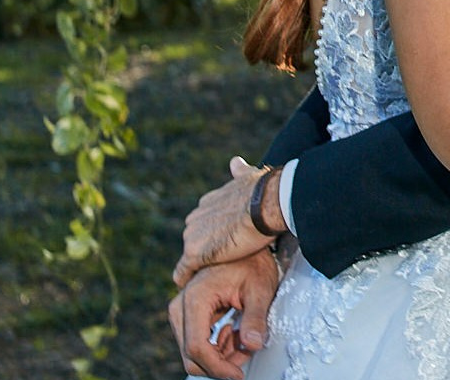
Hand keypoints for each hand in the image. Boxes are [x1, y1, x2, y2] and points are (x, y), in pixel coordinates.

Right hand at [167, 252, 280, 378]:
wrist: (245, 239)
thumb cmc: (253, 261)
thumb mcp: (260, 288)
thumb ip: (255, 318)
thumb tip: (253, 346)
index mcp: (196, 298)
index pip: (197, 348)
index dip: (217, 368)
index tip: (238, 375)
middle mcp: (181, 304)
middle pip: (191, 354)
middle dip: (220, 363)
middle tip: (247, 354)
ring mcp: (180, 309)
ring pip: (192, 350)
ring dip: (219, 354)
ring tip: (244, 338)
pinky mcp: (186, 312)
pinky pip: (195, 340)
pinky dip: (216, 344)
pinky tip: (234, 331)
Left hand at [174, 157, 279, 288]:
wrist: (266, 203)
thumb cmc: (263, 191)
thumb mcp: (248, 175)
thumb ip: (239, 173)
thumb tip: (235, 162)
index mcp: (208, 202)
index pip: (204, 222)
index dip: (214, 234)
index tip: (224, 244)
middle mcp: (196, 217)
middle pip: (195, 239)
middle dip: (206, 250)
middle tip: (222, 264)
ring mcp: (193, 236)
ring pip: (191, 256)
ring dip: (199, 266)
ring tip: (210, 277)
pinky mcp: (195, 254)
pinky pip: (183, 272)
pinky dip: (184, 279)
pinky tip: (189, 287)